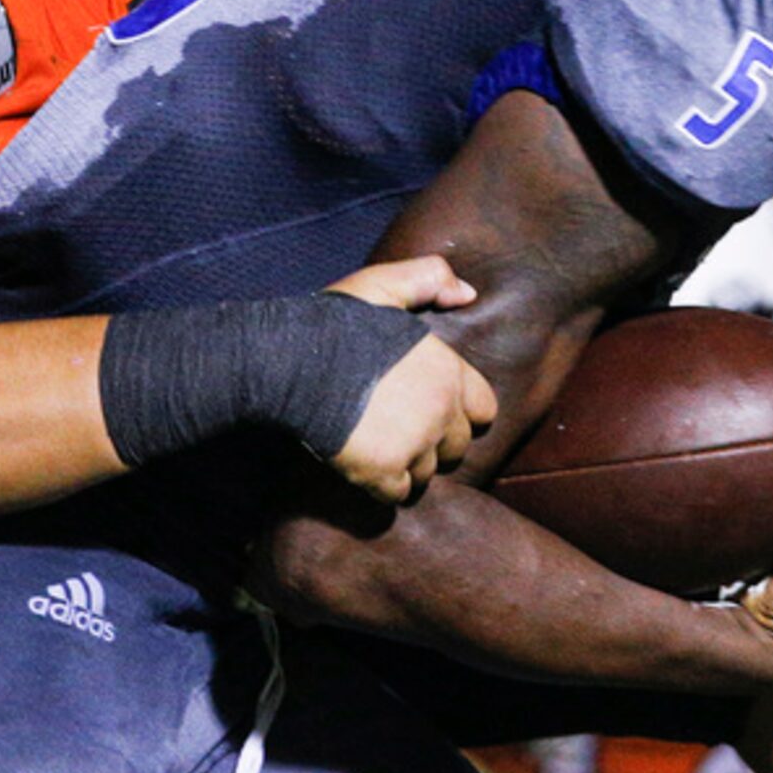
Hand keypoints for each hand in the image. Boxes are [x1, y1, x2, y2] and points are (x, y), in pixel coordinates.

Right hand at [322, 255, 497, 502]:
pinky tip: (364, 467)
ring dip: (407, 466)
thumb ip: (430, 278)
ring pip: (427, 473)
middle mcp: (440, 410)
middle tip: (400, 433)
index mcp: (448, 370)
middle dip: (434, 444)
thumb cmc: (335, 323)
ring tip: (379, 448)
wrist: (289, 362)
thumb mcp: (383, 284)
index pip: (482, 409)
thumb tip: (469, 294)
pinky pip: (397, 494)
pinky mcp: (383, 471)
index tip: (432, 412)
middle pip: (456, 447)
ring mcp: (414, 444)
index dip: (459, 413)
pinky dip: (382, 487)